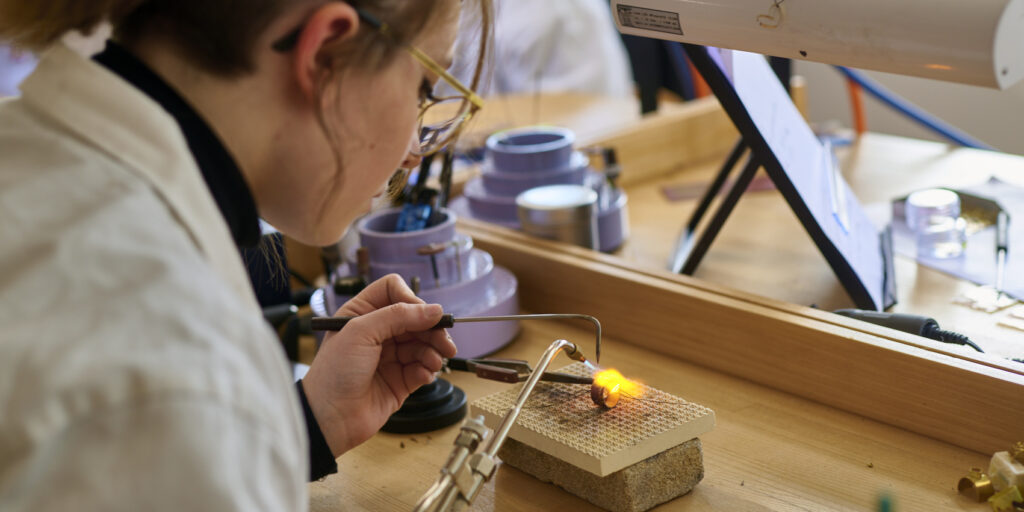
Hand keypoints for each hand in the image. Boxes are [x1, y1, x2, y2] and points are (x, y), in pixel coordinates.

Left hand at [302, 274, 455, 455]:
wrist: (329, 418)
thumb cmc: (334, 373)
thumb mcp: (361, 332)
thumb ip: (398, 316)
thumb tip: (434, 310)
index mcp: (362, 314)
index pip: (394, 292)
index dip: (410, 299)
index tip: (421, 315)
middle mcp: (378, 333)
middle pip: (416, 319)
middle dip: (432, 329)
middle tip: (444, 342)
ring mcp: (390, 357)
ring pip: (423, 344)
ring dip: (433, 351)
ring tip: (435, 362)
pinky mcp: (400, 380)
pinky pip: (423, 368)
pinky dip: (428, 370)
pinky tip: (424, 375)